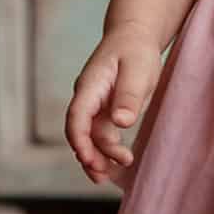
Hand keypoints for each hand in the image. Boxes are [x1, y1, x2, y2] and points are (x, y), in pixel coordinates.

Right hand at [65, 23, 162, 185]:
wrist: (134, 36)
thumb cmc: (135, 50)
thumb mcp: (137, 69)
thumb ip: (128, 95)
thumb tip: (120, 123)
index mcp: (90, 86)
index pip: (76, 117)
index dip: (79, 140)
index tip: (88, 159)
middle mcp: (87, 98)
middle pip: (79, 132)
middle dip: (87, 155)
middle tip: (102, 175)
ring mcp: (95, 106)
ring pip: (90, 137)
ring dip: (96, 157)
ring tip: (108, 177)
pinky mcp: (106, 112)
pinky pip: (100, 136)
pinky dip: (105, 152)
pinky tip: (114, 167)